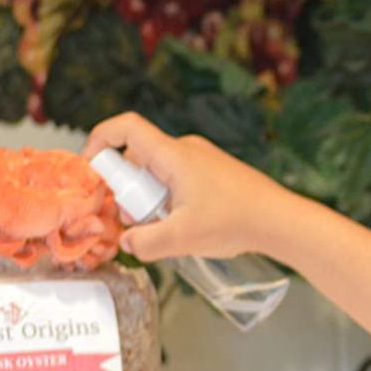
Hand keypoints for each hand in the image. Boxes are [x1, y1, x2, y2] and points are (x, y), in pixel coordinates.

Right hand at [82, 112, 292, 261]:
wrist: (280, 220)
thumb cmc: (235, 221)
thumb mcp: (183, 238)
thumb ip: (147, 242)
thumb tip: (127, 242)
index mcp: (173, 155)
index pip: (125, 127)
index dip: (100, 140)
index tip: (90, 168)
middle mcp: (185, 150)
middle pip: (138, 156)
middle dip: (126, 187)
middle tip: (130, 218)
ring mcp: (201, 160)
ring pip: (158, 171)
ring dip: (148, 197)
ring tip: (158, 227)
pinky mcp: (213, 173)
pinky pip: (177, 179)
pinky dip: (168, 198)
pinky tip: (180, 226)